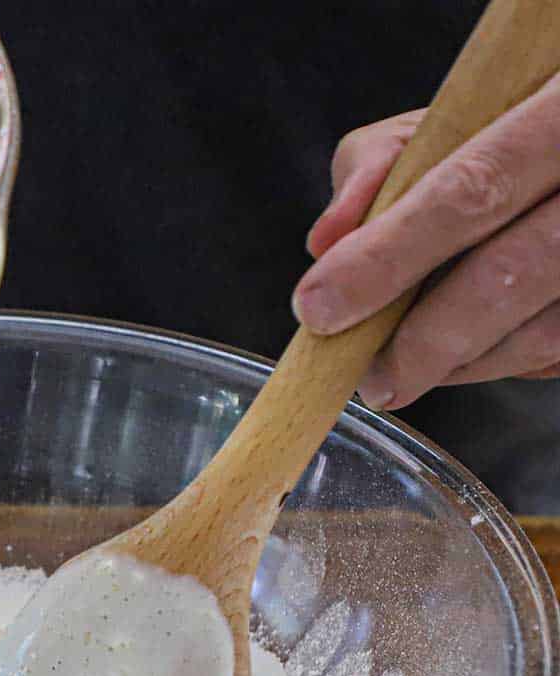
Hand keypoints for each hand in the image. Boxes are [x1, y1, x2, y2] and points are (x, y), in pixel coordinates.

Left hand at [292, 76, 559, 410]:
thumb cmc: (511, 124)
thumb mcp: (450, 117)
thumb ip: (379, 165)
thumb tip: (326, 241)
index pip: (469, 189)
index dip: (386, 258)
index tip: (320, 308)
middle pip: (509, 273)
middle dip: (421, 341)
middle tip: (369, 378)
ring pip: (542, 331)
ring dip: (460, 364)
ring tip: (405, 369)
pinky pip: (557, 354)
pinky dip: (500, 364)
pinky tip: (463, 353)